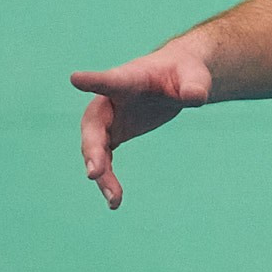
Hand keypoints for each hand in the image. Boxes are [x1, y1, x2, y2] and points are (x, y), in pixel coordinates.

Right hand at [69, 40, 212, 209]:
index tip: (75, 78)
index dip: (93, 81)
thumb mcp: (195, 76)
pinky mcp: (114, 134)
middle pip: (94, 124)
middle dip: (92, 148)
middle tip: (94, 173)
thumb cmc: (184, 71)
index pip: (110, 80)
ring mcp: (109, 119)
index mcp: (129, 78)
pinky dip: (107, 178)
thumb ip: (194, 86)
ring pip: (95, 147)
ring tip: (114, 200)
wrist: (177, 78)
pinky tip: (114, 200)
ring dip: (101, 172)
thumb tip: (195, 97)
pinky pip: (104, 158)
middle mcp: (111, 99)